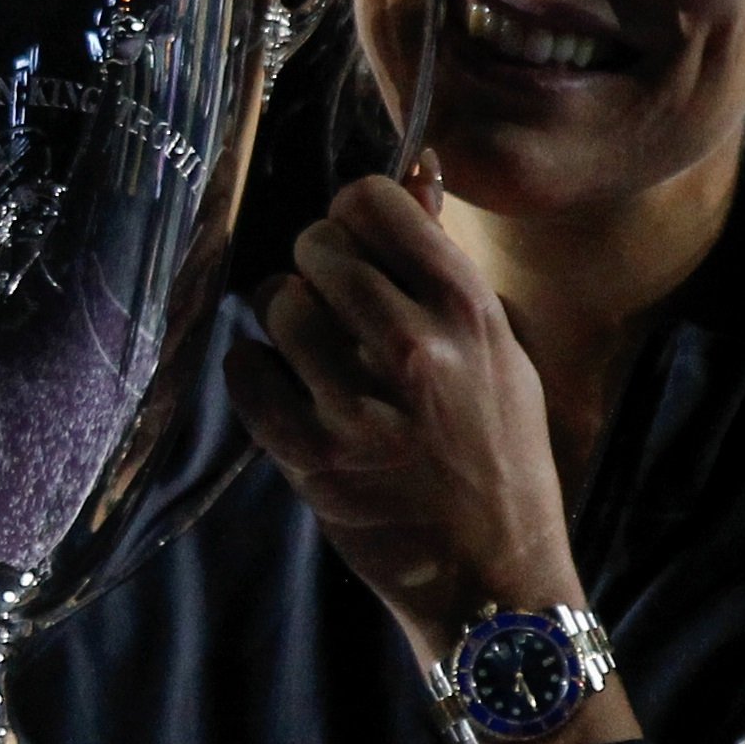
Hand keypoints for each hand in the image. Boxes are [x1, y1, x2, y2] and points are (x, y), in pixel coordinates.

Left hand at [221, 173, 585, 675]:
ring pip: (277, 305)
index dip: (353, 213)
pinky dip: (252, 373)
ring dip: (282, 320)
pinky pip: (246, 374)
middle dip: (313, 266)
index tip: (355, 243)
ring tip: (308, 350)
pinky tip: (278, 385)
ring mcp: (359, 405)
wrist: (492, 574)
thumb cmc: (498, 454)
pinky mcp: (312, 456)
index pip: (375, 203)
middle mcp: (413, 348)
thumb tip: (413, 169)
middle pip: (316, 248)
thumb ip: (444, 263)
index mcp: (467, 311)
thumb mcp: (497, 349)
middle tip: (329, 301)